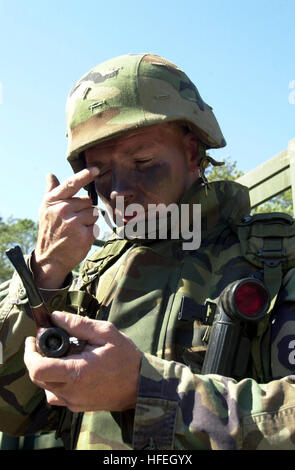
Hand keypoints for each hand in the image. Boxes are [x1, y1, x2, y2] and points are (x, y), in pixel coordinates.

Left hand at [24, 312, 141, 411]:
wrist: (142, 384)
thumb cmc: (126, 357)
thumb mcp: (105, 333)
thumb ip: (78, 324)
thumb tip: (55, 317)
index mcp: (77, 372)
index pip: (38, 369)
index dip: (30, 354)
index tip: (32, 340)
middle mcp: (72, 391)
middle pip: (38, 378)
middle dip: (36, 359)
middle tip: (45, 343)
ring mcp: (74, 402)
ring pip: (46, 388)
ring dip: (46, 371)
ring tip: (60, 356)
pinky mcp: (78, 407)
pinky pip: (57, 396)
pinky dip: (56, 383)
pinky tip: (69, 370)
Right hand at [32, 168, 98, 287]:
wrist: (49, 259)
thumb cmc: (50, 231)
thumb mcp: (45, 210)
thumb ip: (51, 191)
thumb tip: (49, 174)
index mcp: (53, 202)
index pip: (71, 184)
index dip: (84, 175)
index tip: (95, 169)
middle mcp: (62, 210)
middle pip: (88, 201)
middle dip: (84, 210)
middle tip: (72, 222)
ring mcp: (73, 223)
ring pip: (94, 213)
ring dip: (88, 221)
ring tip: (75, 230)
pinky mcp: (84, 235)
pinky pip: (95, 226)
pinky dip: (90, 232)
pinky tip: (79, 238)